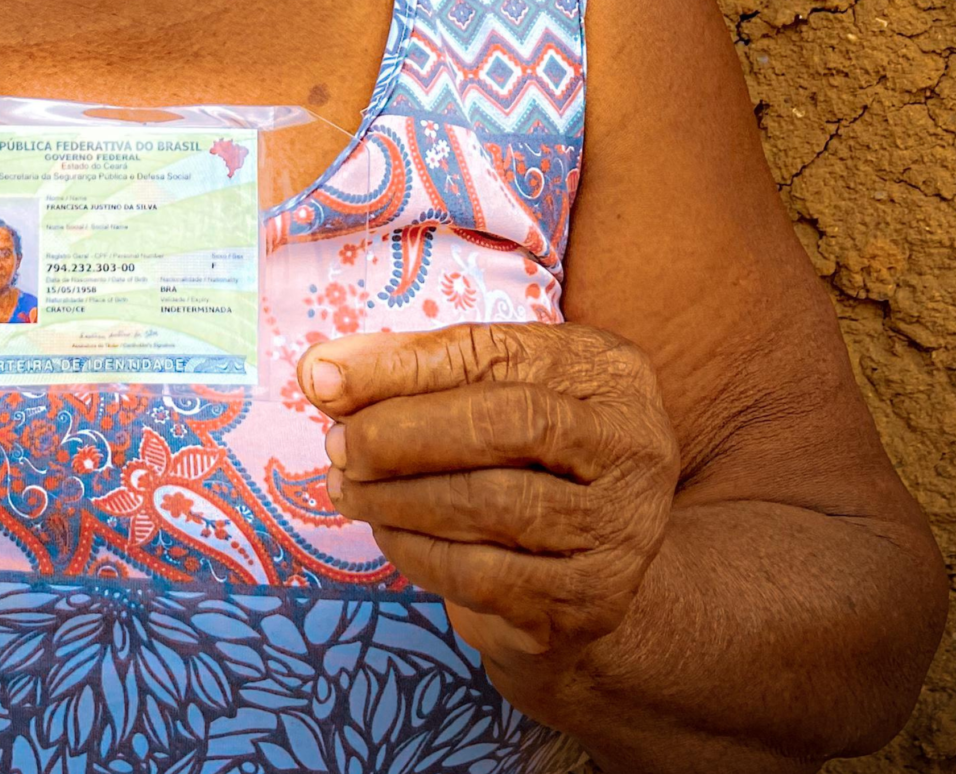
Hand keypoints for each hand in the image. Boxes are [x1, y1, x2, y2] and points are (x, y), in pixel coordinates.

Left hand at [301, 323, 677, 666]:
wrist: (584, 568)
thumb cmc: (524, 458)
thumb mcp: (485, 393)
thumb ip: (410, 371)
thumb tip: (320, 371)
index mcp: (610, 372)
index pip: (497, 355)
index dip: (403, 365)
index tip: (325, 377)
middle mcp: (634, 445)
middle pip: (508, 426)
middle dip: (403, 434)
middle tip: (338, 446)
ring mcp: (621, 529)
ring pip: (492, 504)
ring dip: (398, 498)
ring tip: (349, 489)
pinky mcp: (590, 601)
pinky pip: (483, 575)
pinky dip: (417, 553)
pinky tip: (388, 534)